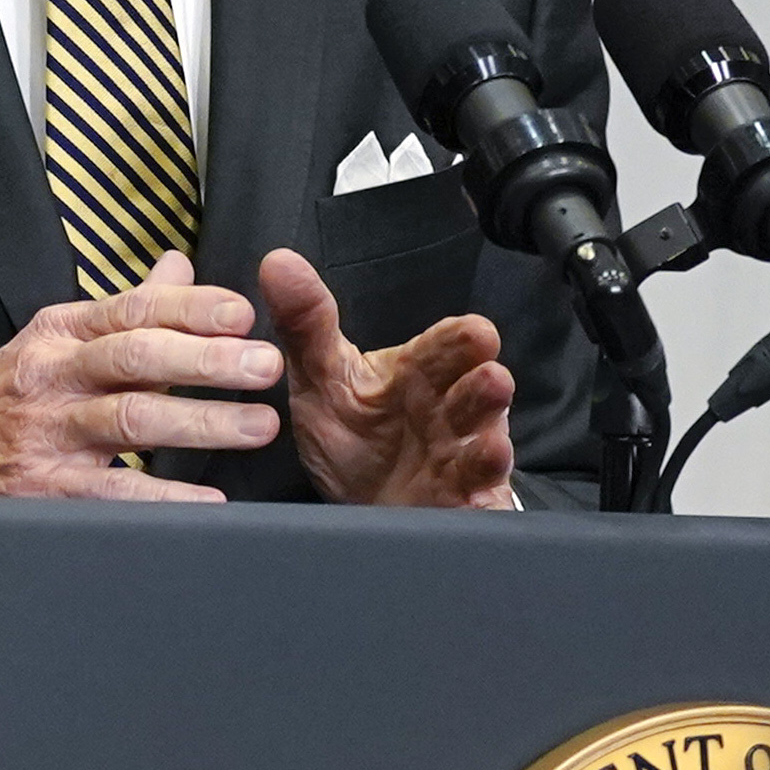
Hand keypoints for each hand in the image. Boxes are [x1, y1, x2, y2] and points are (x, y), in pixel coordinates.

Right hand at [0, 258, 281, 504]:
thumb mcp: (51, 344)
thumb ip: (122, 311)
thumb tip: (178, 265)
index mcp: (57, 334)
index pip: (132, 310)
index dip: (192, 309)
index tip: (243, 313)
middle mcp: (50, 377)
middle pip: (137, 358)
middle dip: (208, 361)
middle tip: (265, 366)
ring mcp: (45, 434)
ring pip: (131, 421)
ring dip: (202, 424)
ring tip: (257, 427)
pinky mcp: (43, 490)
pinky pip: (113, 494)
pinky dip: (164, 497)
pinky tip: (208, 499)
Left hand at [257, 248, 519, 509]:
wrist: (363, 508)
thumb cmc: (354, 435)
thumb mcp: (321, 378)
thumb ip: (306, 325)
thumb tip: (277, 261)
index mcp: (421, 374)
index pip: (447, 349)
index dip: (461, 343)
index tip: (476, 333)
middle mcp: (449, 413)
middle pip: (474, 396)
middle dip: (485, 390)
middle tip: (491, 378)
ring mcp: (458, 463)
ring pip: (482, 451)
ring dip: (488, 447)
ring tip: (492, 443)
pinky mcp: (460, 508)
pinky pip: (477, 504)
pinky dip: (481, 502)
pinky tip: (479, 499)